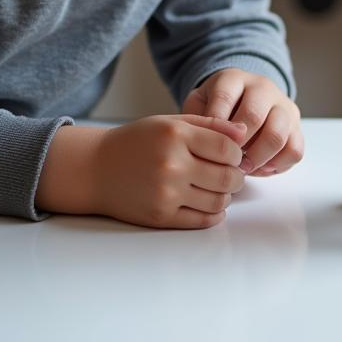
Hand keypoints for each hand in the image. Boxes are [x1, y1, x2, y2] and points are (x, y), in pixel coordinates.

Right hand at [36, 116, 246, 229]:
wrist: (96, 169)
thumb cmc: (136, 142)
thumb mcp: (170, 122)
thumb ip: (210, 124)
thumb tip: (244, 132)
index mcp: (176, 135)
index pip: (227, 149)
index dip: (237, 154)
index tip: (232, 155)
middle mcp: (172, 164)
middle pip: (227, 177)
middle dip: (236, 177)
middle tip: (231, 174)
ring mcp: (166, 193)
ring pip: (219, 201)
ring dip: (226, 196)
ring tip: (217, 187)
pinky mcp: (161, 216)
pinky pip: (202, 220)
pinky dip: (214, 213)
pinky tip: (208, 202)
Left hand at [183, 69, 303, 176]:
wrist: (244, 97)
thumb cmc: (217, 106)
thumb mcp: (200, 103)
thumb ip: (198, 118)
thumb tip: (205, 141)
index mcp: (234, 78)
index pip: (224, 98)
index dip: (216, 127)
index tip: (208, 145)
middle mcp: (263, 87)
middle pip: (254, 116)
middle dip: (237, 145)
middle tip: (225, 161)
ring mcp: (283, 106)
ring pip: (277, 135)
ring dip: (257, 158)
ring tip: (242, 168)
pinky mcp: (297, 126)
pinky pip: (294, 150)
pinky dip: (277, 165)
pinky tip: (260, 168)